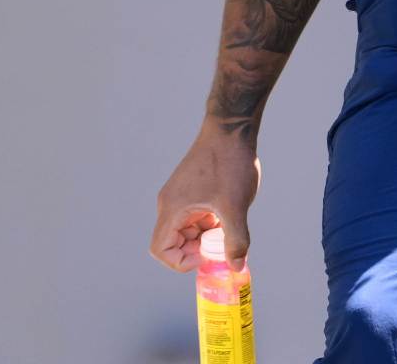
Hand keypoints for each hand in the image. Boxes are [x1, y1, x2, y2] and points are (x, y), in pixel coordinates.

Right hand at [149, 124, 260, 272]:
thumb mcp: (235, 206)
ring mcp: (181, 195)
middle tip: (222, 245)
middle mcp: (171, 203)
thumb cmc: (229, 163)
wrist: (232, 129)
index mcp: (172, 208)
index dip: (180, 261)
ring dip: (206, 235)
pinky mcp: (192, 188)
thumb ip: (235, 240)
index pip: (161, 250)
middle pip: (174, 242)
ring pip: (187, 229)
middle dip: (197, 249)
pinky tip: (229, 213)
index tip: (205, 256)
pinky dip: (210, 222)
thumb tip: (236, 267)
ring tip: (229, 226)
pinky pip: (195, 215)